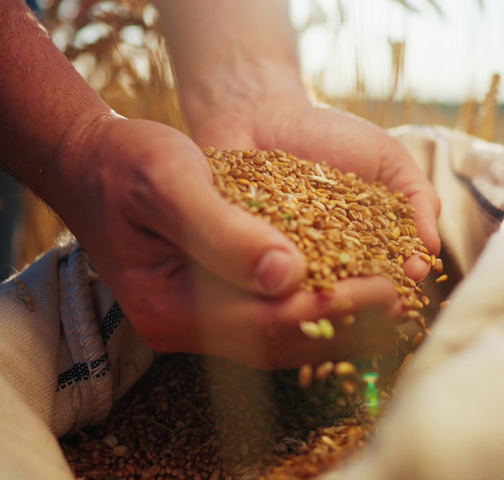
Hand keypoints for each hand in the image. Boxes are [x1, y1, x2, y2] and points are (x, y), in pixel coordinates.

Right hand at [45, 114, 406, 368]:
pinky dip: (317, 307)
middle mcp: (183, 326)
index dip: (334, 306)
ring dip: (341, 320)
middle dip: (350, 320)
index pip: (268, 320)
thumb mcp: (171, 182)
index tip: (390, 285)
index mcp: (169, 303)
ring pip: (282, 337)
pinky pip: (272, 318)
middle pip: (282, 340)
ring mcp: (196, 319)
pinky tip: (354, 293)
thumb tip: (289, 274)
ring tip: (397, 300)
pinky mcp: (209, 302)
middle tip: (408, 297)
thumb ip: (223, 230)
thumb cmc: (128, 164)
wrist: (95, 163)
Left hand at [188, 89, 441, 277]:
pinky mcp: (246, 264)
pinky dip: (274, 285)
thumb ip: (418, 199)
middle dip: (364, 299)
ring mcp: (286, 268)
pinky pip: (261, 284)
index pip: (387, 280)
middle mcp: (328, 268)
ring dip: (322, 302)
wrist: (265, 117)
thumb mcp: (388, 159)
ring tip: (332, 293)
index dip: (398, 284)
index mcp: (365, 252)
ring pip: (308, 299)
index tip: (407, 279)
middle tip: (373, 296)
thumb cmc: (332, 137)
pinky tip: (285, 280)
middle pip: (350, 298)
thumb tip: (431, 251)